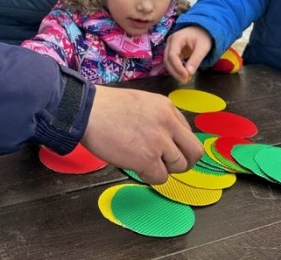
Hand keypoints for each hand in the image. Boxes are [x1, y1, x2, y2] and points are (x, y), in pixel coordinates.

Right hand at [80, 86, 202, 184]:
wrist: (86, 111)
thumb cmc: (105, 106)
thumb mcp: (141, 102)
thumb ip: (157, 117)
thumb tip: (165, 137)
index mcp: (167, 107)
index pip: (187, 132)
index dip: (177, 144)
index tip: (166, 149)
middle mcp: (169, 123)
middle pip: (194, 151)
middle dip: (184, 161)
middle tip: (169, 165)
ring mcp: (160, 142)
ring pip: (179, 166)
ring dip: (164, 169)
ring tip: (146, 164)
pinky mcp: (148, 159)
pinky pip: (161, 178)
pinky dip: (151, 178)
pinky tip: (138, 169)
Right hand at [164, 26, 213, 82]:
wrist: (203, 29)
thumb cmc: (203, 36)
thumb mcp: (203, 48)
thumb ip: (196, 60)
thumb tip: (189, 73)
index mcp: (176, 38)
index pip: (172, 55)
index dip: (177, 67)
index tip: (186, 76)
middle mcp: (170, 42)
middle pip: (167, 59)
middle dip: (175, 71)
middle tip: (185, 80)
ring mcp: (170, 47)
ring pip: (167, 62)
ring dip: (174, 71)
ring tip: (185, 79)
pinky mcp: (174, 51)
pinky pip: (172, 62)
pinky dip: (176, 69)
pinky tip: (184, 74)